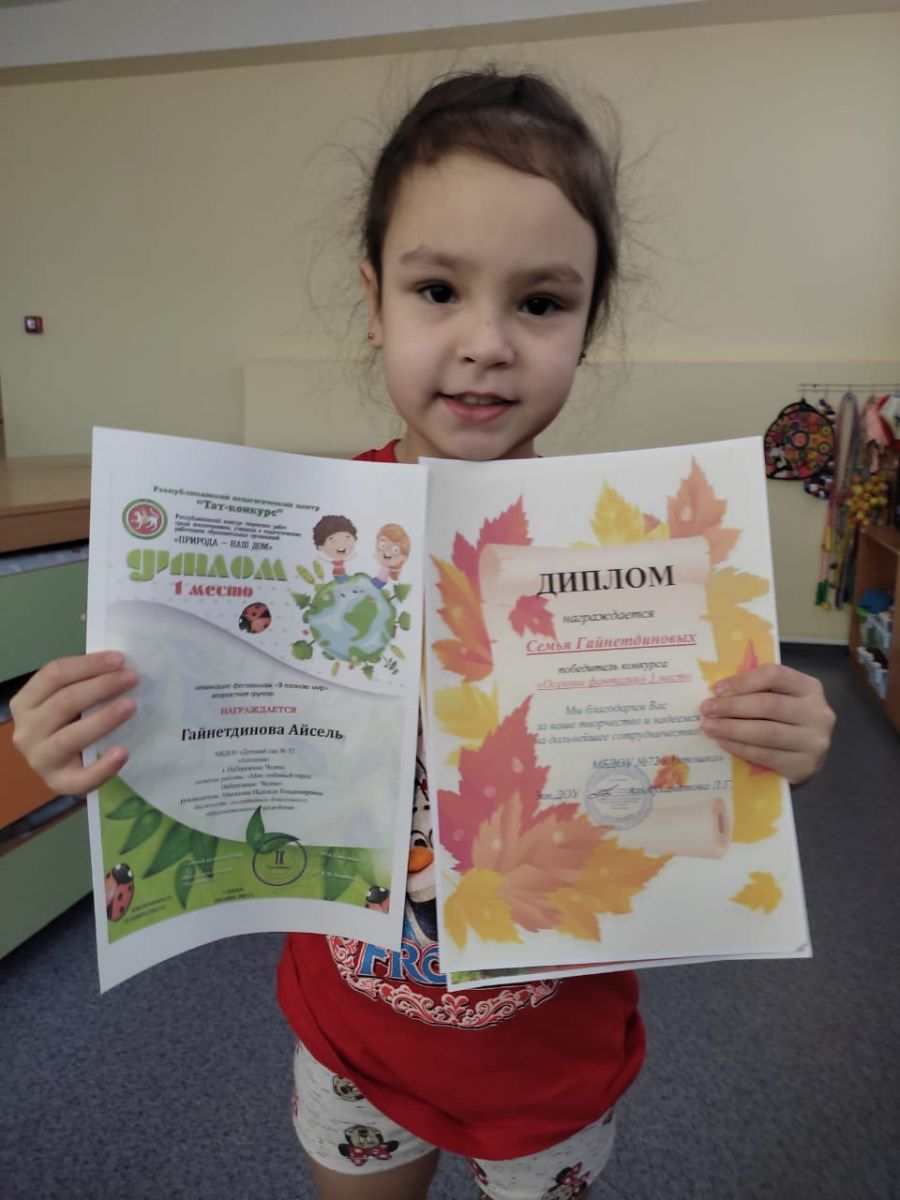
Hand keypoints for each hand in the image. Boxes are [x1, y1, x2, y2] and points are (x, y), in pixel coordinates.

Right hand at [10, 652, 138, 795]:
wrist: (62, 768)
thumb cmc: (67, 725)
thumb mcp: (65, 702)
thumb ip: (82, 684)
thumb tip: (119, 665)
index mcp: (25, 703)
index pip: (53, 675)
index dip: (88, 664)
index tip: (119, 659)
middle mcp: (26, 731)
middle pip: (64, 701)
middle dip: (102, 686)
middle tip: (132, 678)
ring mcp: (40, 760)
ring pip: (71, 736)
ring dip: (104, 719)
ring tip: (131, 706)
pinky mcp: (58, 784)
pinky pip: (82, 779)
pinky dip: (104, 766)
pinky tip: (123, 752)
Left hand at [699, 663, 834, 785]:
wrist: (803, 759)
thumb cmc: (784, 722)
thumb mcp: (779, 699)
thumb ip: (757, 691)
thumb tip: (717, 691)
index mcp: (809, 687)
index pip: (775, 675)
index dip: (743, 681)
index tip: (717, 689)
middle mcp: (818, 713)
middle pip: (769, 705)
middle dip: (732, 707)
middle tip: (706, 709)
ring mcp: (813, 741)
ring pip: (767, 732)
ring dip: (732, 729)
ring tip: (709, 727)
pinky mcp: (804, 766)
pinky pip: (766, 755)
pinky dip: (741, 748)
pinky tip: (724, 743)